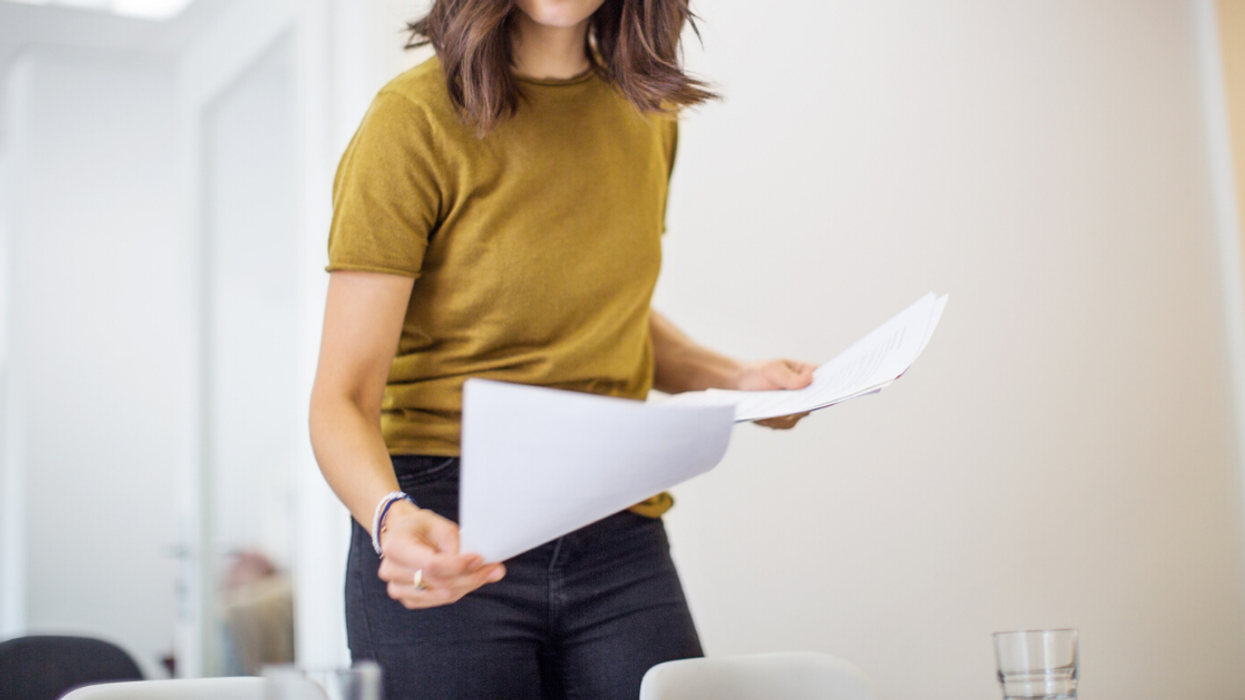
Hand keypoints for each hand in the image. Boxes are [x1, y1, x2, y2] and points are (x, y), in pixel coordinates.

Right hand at [375, 501, 504, 608]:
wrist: (402, 534)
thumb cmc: (420, 527)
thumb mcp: (438, 524)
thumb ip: (455, 543)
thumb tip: (479, 562)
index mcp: (395, 546)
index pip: (431, 564)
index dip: (458, 566)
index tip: (480, 560)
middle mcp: (391, 570)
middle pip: (439, 583)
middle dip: (471, 577)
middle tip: (496, 570)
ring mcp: (396, 588)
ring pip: (441, 595)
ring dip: (468, 585)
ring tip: (487, 573)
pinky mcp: (408, 599)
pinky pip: (438, 600)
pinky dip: (458, 591)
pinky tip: (469, 580)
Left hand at [732, 358, 816, 429]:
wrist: (740, 384)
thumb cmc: (759, 372)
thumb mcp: (773, 370)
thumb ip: (791, 377)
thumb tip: (810, 378)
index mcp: (807, 374)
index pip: (824, 382)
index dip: (828, 389)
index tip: (824, 394)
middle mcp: (805, 393)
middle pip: (812, 403)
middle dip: (802, 406)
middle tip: (790, 407)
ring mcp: (796, 407)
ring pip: (797, 416)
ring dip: (784, 415)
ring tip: (769, 411)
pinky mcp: (784, 418)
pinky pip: (784, 423)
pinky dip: (774, 421)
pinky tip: (763, 416)